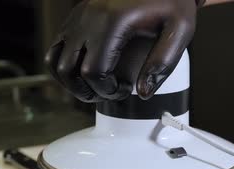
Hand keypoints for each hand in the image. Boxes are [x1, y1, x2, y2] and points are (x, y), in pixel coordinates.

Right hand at [44, 0, 201, 101]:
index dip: (107, 91)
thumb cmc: (170, 0)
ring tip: (93, 87)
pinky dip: (63, 67)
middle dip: (86, 92)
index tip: (123, 90)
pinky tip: (84, 72)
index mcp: (113, 21)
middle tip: (107, 93)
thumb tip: (143, 92)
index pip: (94, 72)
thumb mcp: (179, 28)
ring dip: (70, 82)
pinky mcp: (74, 17)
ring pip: (54, 61)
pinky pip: (55, 48)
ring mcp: (77, 17)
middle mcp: (88, 18)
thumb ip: (163, 63)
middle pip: (68, 70)